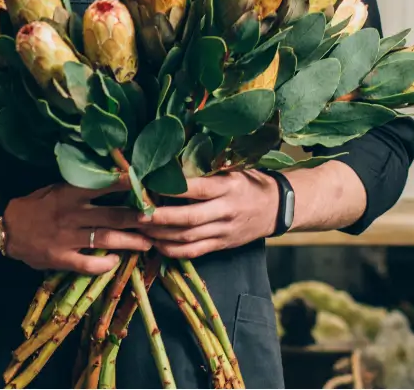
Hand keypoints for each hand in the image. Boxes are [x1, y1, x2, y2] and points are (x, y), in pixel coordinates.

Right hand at [5, 183, 150, 274]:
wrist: (6, 227)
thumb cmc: (36, 204)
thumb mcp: (56, 187)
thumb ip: (81, 185)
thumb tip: (112, 176)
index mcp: (70, 194)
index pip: (103, 186)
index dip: (126, 185)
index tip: (147, 183)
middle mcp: (71, 215)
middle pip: (112, 216)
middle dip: (138, 218)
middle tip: (159, 219)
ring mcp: (67, 238)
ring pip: (106, 240)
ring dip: (130, 242)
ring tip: (148, 244)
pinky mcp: (61, 259)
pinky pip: (88, 264)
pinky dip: (104, 264)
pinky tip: (117, 262)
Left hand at [138, 171, 278, 258]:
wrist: (276, 208)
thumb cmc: (247, 182)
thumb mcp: (232, 170)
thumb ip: (205, 169)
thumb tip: (169, 162)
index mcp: (228, 187)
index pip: (198, 188)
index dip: (172, 188)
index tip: (149, 185)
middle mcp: (226, 210)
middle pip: (189, 218)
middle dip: (160, 217)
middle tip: (138, 214)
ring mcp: (224, 230)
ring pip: (188, 237)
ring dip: (161, 235)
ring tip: (140, 228)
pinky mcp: (221, 245)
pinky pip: (193, 252)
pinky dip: (172, 250)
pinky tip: (156, 244)